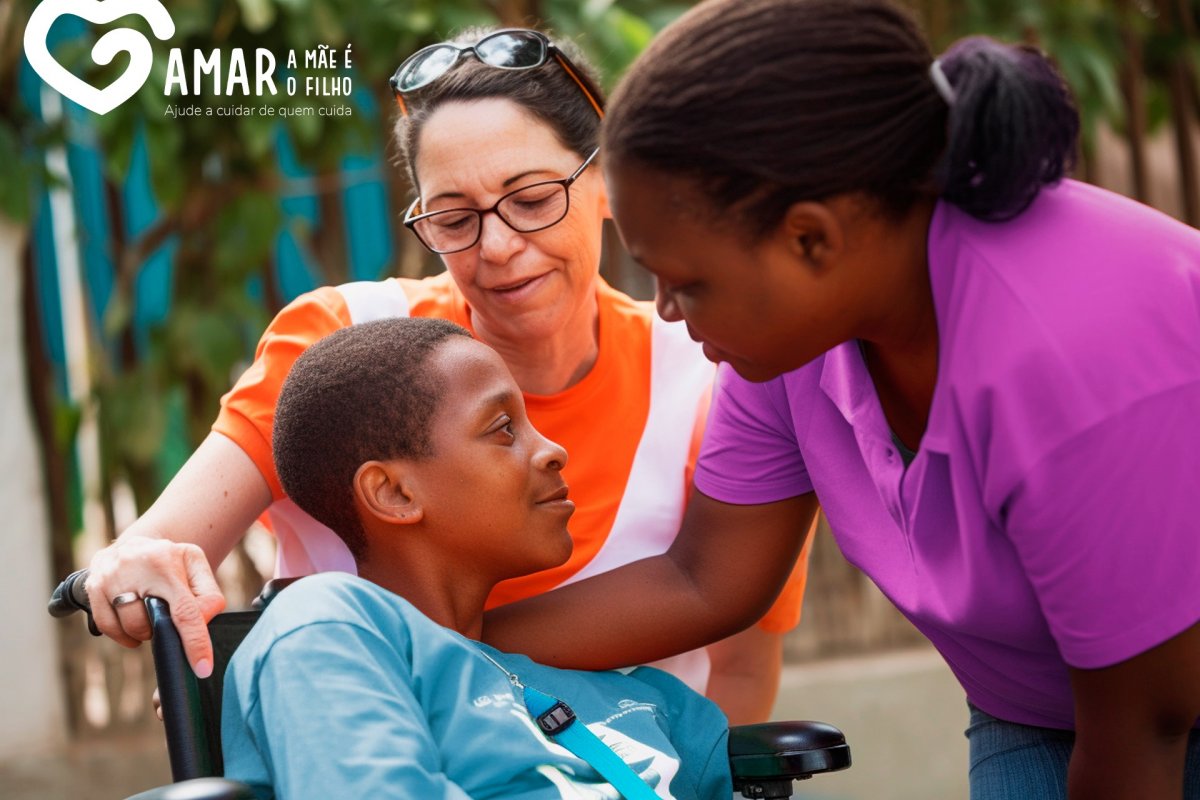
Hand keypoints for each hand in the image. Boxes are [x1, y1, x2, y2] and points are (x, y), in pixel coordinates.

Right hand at [84, 534, 225, 677]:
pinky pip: (107, 628)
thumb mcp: (196, 567)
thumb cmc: (171, 562)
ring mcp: (109, 576)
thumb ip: (208, 595)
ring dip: (144, 631)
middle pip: (152, 623)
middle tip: (166, 617)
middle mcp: (135, 565)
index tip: (203, 669)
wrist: (133, 545)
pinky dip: (123, 634)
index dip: (194, 641)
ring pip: (130, 628)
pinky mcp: (92, 587)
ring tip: (148, 614)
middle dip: (163, 630)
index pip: (185, 610)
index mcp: (168, 560)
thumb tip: (202, 623)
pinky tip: (131, 623)